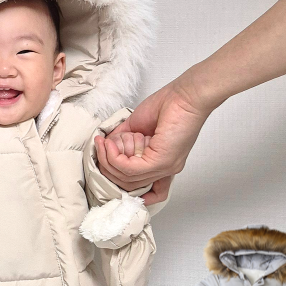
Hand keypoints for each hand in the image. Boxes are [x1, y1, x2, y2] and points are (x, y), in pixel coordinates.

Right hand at [93, 78, 210, 204]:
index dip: (118, 180)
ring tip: (105, 142)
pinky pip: (130, 169)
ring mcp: (164, 168)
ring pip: (126, 178)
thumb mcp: (136, 126)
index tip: (105, 162)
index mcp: (162, 163)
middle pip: (127, 184)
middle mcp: (165, 170)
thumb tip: (105, 146)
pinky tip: (110, 145)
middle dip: (108, 165)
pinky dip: (115, 158)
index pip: (143, 190)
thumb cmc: (168, 105)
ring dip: (110, 159)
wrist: (184, 95)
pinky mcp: (160, 162)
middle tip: (101, 146)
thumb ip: (121, 139)